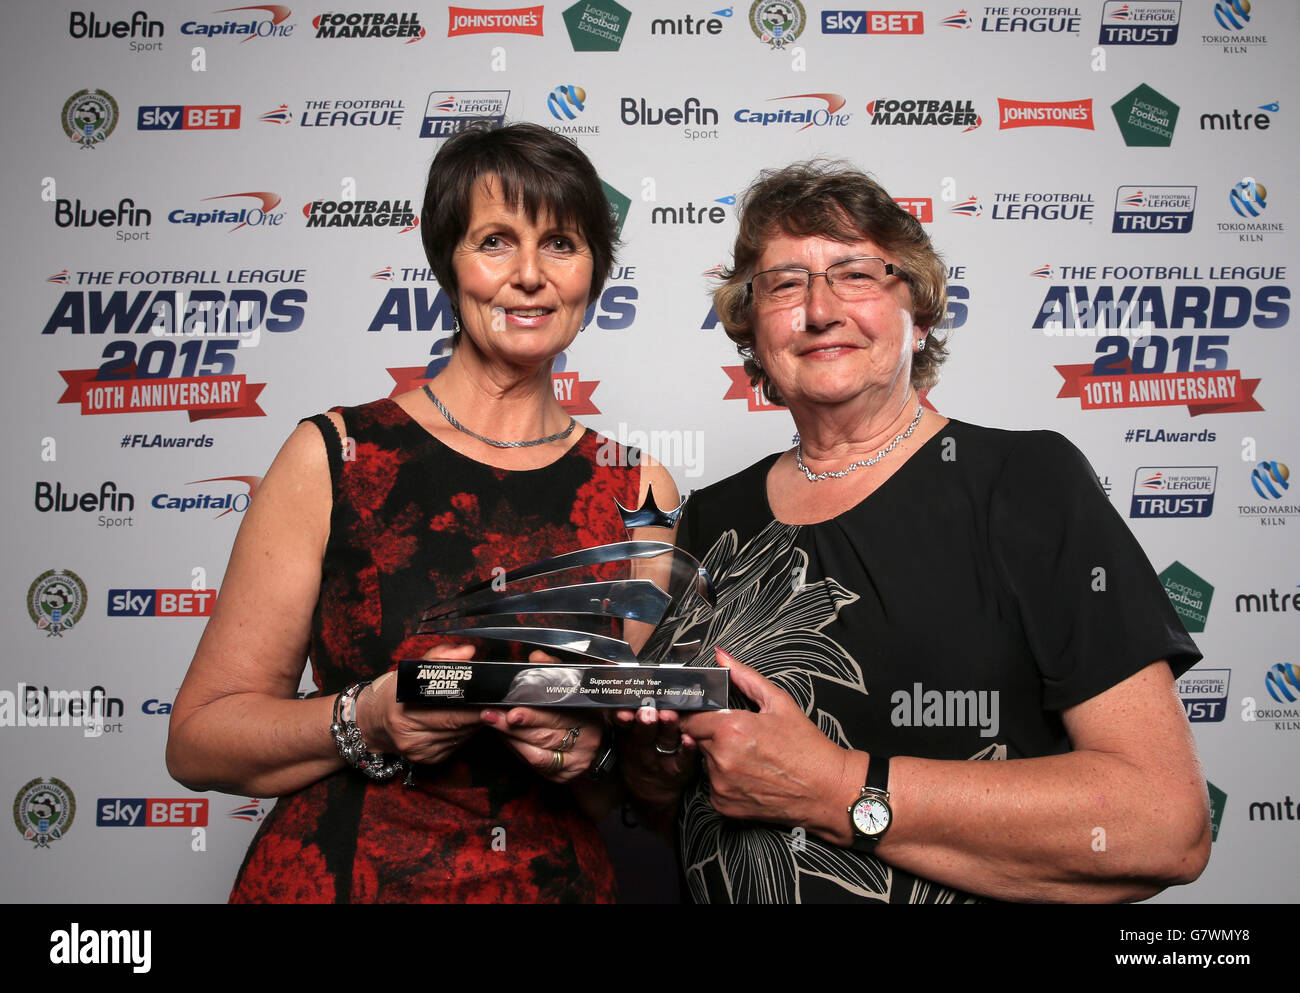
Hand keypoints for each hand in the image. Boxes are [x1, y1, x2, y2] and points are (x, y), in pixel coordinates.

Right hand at [356, 644, 481, 765]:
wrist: (373, 721)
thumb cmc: (394, 693)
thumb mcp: (412, 669)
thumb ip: (441, 657)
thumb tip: (467, 652)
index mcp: (405, 710)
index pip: (450, 710)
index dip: (475, 705)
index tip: (493, 698)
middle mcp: (410, 735)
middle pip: (458, 725)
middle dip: (480, 714)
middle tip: (496, 703)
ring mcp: (419, 751)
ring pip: (461, 736)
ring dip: (474, 724)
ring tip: (482, 708)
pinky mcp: (427, 760)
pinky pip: (456, 745)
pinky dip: (464, 733)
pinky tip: (464, 722)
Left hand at [481, 652, 606, 782]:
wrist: (598, 743)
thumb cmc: (583, 711)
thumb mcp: (573, 686)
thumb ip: (555, 670)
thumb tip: (536, 657)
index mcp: (590, 716)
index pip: (559, 716)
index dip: (534, 716)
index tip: (512, 712)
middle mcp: (586, 741)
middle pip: (544, 736)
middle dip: (513, 726)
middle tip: (491, 715)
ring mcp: (574, 762)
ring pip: (537, 753)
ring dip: (511, 738)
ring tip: (493, 723)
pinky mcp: (562, 775)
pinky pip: (536, 765)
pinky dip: (518, 750)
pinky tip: (506, 738)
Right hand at [614, 703, 694, 810]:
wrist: (653, 789)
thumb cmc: (639, 753)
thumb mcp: (625, 741)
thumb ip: (624, 721)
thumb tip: (621, 701)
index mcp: (627, 738)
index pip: (622, 726)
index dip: (622, 719)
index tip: (623, 714)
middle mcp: (643, 749)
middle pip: (643, 734)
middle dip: (645, 723)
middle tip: (647, 713)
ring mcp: (662, 758)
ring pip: (664, 742)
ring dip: (667, 728)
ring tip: (668, 716)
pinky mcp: (681, 767)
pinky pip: (684, 758)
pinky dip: (687, 749)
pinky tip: (688, 740)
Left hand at [679, 649, 852, 831]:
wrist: (826, 790)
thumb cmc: (807, 747)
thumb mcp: (779, 702)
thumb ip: (745, 676)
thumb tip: (722, 656)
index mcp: (731, 728)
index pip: (691, 718)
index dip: (698, 715)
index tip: (707, 716)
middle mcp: (722, 758)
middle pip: (697, 739)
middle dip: (713, 735)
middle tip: (742, 738)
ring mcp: (721, 784)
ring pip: (705, 763)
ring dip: (719, 758)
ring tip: (750, 758)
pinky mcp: (723, 805)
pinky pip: (713, 786)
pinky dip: (725, 781)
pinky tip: (750, 776)